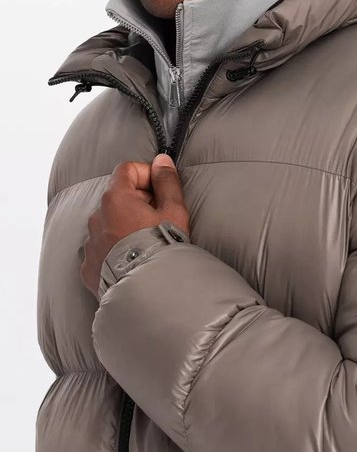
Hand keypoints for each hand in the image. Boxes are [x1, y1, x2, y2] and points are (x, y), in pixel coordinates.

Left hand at [81, 153, 189, 298]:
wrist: (148, 290)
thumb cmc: (163, 247)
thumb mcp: (174, 211)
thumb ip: (167, 182)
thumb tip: (162, 161)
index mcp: (116, 198)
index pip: (126, 170)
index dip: (146, 174)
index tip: (161, 189)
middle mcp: (97, 216)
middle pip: (117, 196)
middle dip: (138, 201)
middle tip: (159, 218)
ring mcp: (90, 242)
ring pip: (108, 223)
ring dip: (124, 225)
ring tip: (146, 243)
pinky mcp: (88, 265)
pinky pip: (101, 249)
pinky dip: (114, 249)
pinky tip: (133, 260)